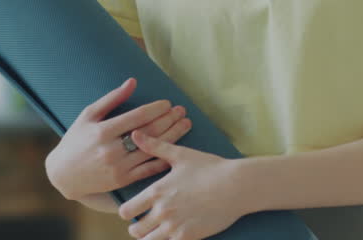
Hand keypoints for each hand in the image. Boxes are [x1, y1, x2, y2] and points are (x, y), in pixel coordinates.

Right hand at [45, 77, 192, 199]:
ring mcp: (118, 167)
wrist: (63, 174)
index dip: (156, 108)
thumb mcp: (88, 115)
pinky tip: (176, 148)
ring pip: (152, 149)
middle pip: (149, 131)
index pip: (138, 116)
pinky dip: (164, 158)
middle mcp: (111, 149)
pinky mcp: (122, 180)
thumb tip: (132, 81)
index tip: (168, 103)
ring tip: (185, 125)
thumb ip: (112, 98)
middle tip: (182, 111)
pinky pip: (148, 169)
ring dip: (172, 136)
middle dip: (169, 119)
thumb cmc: (76, 140)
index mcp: (103, 131)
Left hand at [117, 130, 247, 239]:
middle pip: (134, 230)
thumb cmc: (210, 168)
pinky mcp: (188, 237)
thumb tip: (135, 134)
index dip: (127, 210)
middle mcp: (162, 211)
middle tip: (147, 222)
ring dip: (151, 236)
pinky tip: (177, 232)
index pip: (126, 210)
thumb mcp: (182, 154)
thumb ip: (155, 147)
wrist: (237, 185)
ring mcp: (175, 226)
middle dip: (138, 226)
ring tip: (160, 229)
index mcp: (157, 191)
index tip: (135, 208)